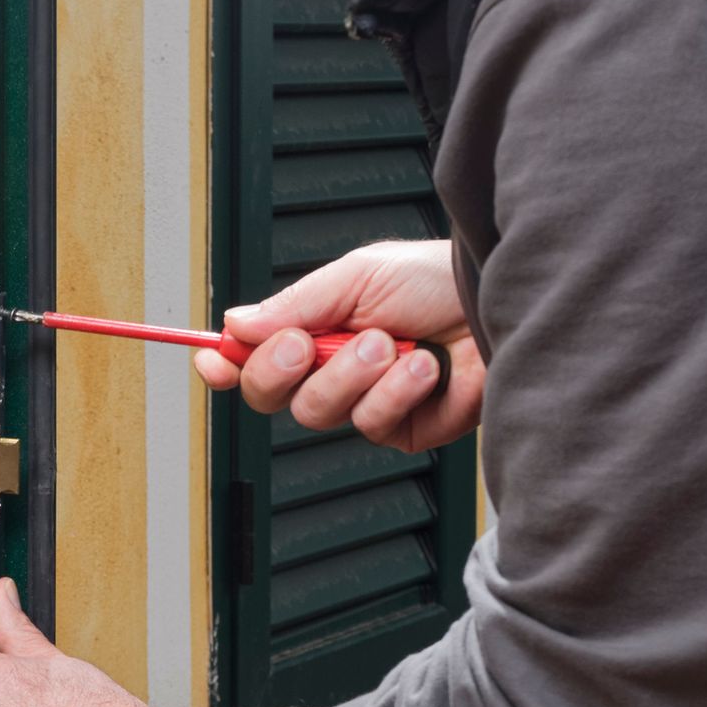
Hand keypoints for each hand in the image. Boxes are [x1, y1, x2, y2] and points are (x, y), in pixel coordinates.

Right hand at [197, 239, 484, 452]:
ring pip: (316, 412)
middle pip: (268, 395)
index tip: (212, 360)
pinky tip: (423, 366)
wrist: (494, 305)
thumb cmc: (434, 281)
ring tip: (391, 343)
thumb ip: (294, 305)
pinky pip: (370, 423)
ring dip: (351, 374)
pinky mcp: (399, 429)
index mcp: (313, 329)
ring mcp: (362, 403)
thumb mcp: (356, 277)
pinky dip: (396, 391)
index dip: (225, 363)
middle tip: (304, 345)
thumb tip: (235, 323)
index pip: (251, 357)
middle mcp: (331, 370)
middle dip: (279, 370)